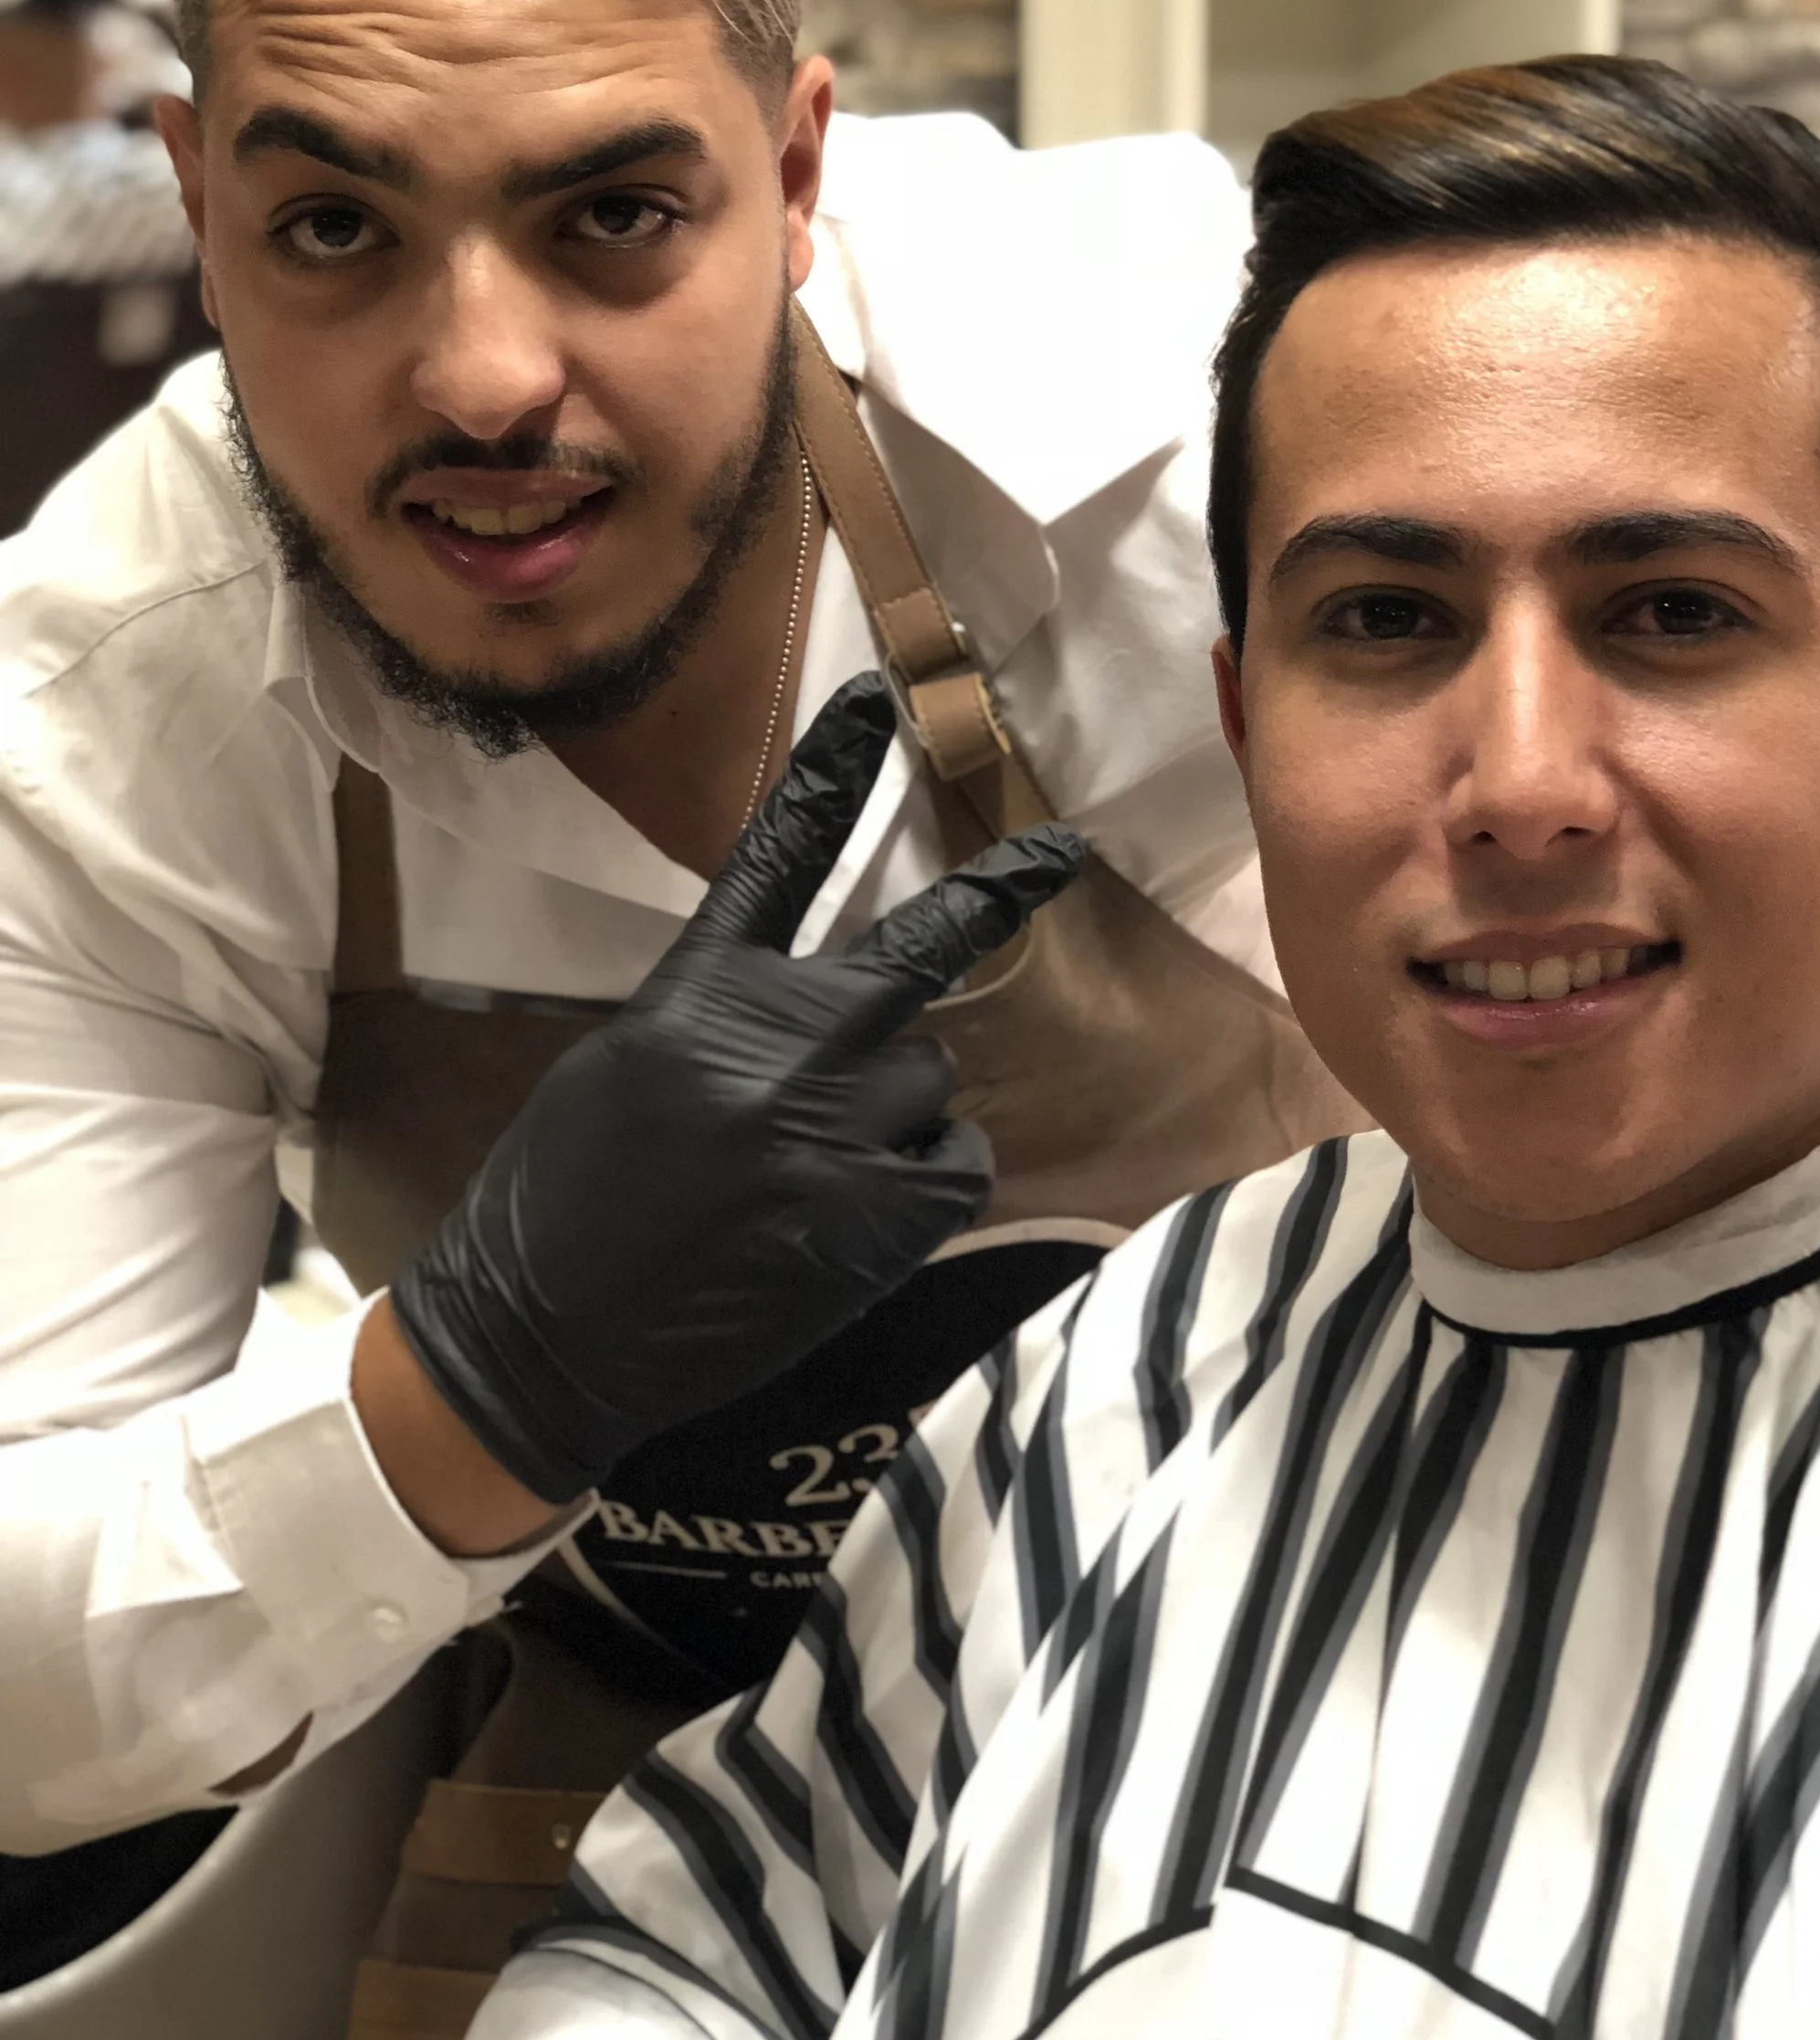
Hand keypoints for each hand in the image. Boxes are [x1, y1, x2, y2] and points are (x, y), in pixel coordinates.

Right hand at [388, 675, 1085, 1505]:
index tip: (879, 701)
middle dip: (1000, 895)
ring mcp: (838, 1130)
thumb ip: (722, 1018)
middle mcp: (780, 1044)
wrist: (538, 1339)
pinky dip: (929, 1182)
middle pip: (922, 947)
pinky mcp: (878, 1218)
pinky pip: (958, 1164)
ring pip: (933, 1077)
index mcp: (699, 994)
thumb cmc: (560, 1203)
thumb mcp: (623, 1066)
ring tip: (824, 1169)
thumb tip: (800, 1010)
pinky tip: (866, 1215)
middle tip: (1061, 855)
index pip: (781, 854)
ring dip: (901, 1110)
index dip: (833, 771)